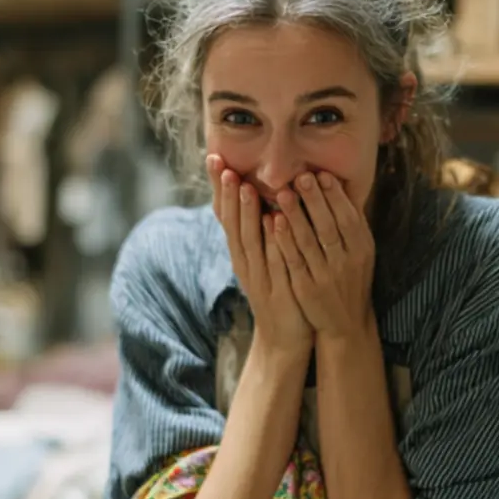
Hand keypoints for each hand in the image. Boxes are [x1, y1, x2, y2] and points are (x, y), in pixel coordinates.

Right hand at [207, 155, 312, 355]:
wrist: (285, 338)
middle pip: (232, 224)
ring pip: (249, 241)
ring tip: (243, 187)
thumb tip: (254, 197)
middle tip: (223, 166)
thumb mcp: (265, 260)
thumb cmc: (279, 292)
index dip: (219, 189)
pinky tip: (273, 222)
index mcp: (241, 254)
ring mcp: (259, 277)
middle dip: (227, 195)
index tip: (214, 159)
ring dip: (245, 213)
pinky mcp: (276, 291)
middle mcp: (245, 263)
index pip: (225, 216)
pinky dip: (272, 241)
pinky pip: (274, 261)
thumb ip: (260, 233)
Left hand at [270, 171, 374, 340]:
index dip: (336, 196)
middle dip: (315, 200)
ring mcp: (325, 277)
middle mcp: (346, 262)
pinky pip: (293, 260)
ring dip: (295, 215)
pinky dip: (283, 240)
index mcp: (362, 249)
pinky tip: (273, 221)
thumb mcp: (361, 253)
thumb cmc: (351, 279)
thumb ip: (353, 225)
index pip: (349, 218)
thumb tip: (343, 187)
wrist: (346, 323)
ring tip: (282, 192)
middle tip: (300, 176)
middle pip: (329, 226)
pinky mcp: (306, 289)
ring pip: (309, 242)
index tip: (322, 174)